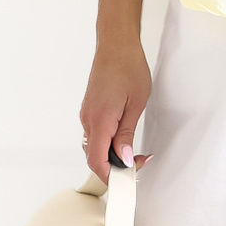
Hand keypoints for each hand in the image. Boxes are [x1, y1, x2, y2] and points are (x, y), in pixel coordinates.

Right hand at [80, 32, 151, 179]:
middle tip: (138, 163)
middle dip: (114, 168)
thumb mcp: (136, 104)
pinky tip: (123, 140)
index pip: (97, 160)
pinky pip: (94, 135)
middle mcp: (88, 119)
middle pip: (94, 157)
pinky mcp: (89, 110)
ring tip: (134, 153)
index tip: (127, 180)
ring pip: (94, 147)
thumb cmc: (128, 68)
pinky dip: (107, 144)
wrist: (116, 45)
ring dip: (111, 156)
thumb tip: (122, 157)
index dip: (111, 176)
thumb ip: (126, 133)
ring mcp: (87, 115)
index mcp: (100, 120)